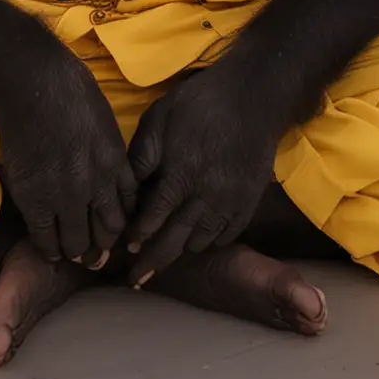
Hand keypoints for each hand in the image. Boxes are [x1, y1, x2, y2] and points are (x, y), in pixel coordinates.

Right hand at [0, 51, 136, 266]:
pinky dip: (48, 248)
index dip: (124, 224)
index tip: (117, 231)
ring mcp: (66, 195)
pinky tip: (49, 251)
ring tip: (74, 255)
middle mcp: (96, 184)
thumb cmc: (67, 85)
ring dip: (77, 252)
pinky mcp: (35, 199)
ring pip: (77, 241)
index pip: (128, 206)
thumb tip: (102, 155)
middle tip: (97, 256)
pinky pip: (44, 237)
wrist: (32, 81)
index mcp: (115, 161)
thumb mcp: (102, 116)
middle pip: (107, 230)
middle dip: (104, 247)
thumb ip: (105, 144)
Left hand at [124, 64, 280, 284]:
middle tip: (136, 281)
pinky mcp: (248, 203)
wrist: (254, 97)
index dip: (137, 238)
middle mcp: (205, 196)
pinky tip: (196, 242)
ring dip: (180, 253)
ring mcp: (230, 202)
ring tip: (163, 260)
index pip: (153, 219)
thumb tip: (126, 188)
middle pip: (175, 241)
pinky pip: (225, 236)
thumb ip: (142, 155)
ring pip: (200, 243)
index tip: (124, 251)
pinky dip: (208, 243)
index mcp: (180, 174)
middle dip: (152, 262)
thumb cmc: (200, 103)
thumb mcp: (160, 118)